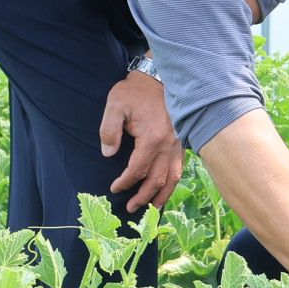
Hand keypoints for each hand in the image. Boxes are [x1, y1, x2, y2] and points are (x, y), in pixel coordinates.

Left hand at [99, 71, 183, 212]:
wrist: (157, 79)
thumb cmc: (134, 92)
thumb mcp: (115, 106)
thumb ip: (109, 131)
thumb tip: (108, 154)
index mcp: (152, 138)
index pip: (138, 169)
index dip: (125, 182)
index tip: (114, 187)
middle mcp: (168, 145)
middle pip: (157, 179)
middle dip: (143, 196)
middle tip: (131, 207)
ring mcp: (177, 145)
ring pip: (172, 177)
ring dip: (162, 195)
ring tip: (153, 209)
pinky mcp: (180, 143)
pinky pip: (178, 169)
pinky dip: (172, 183)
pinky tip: (165, 190)